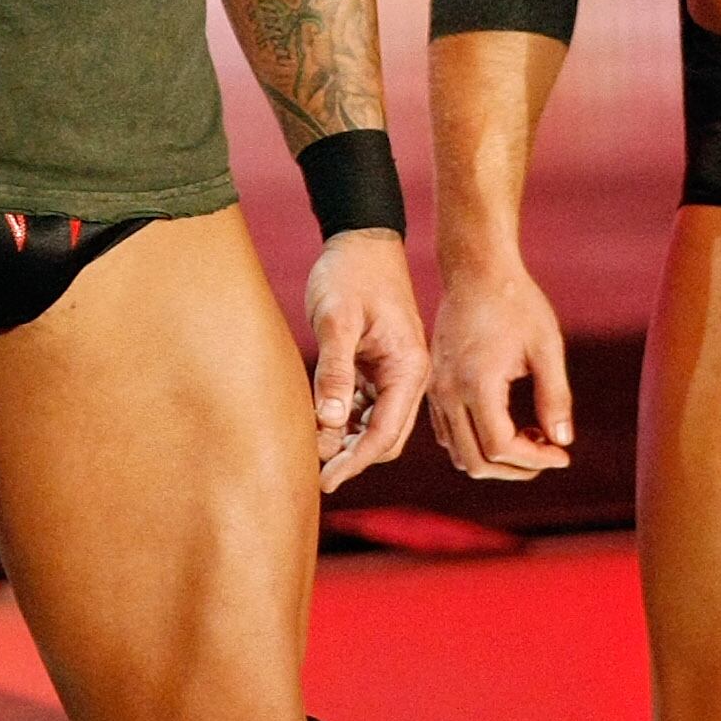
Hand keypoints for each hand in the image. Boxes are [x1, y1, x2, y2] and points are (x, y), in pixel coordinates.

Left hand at [303, 229, 428, 491]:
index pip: (384, 433)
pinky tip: (319, 424)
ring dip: (347, 441)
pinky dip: (344, 420)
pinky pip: (365, 406)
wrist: (361, 239)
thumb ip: (334, 370)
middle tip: (314, 473)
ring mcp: (395, 372)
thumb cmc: (350, 274)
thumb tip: (328, 423)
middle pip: (384, 438)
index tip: (325, 481)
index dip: (355, 461)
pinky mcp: (379, 365)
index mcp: (408, 369)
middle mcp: (408, 377)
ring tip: (312, 452)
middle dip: (352, 457)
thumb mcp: (337, 320)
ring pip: (374, 425)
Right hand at [428, 259, 572, 480]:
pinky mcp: (433, 384)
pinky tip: (506, 424)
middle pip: (476, 461)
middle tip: (549, 452)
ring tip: (530, 437)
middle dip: (516, 468)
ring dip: (495, 459)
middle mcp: (448, 391)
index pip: (500, 446)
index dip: (535, 460)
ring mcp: (436, 390)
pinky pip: (447, 433)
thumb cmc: (516, 303)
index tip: (563, 453)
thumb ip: (555, 397)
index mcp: (477, 383)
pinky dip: (475, 443)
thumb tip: (563, 441)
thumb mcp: (547, 346)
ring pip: (458, 453)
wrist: (476, 270)